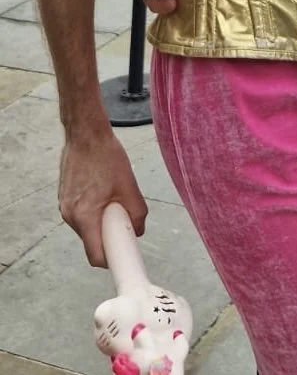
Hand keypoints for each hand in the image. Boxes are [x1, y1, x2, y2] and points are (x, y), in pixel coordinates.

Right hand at [59, 126, 147, 266]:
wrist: (86, 133)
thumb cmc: (107, 157)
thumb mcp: (129, 186)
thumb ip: (136, 213)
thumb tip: (137, 230)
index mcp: (84, 216)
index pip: (95, 255)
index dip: (111, 259)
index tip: (123, 253)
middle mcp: (69, 215)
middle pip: (90, 241)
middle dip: (107, 237)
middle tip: (123, 223)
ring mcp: (63, 205)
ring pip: (85, 227)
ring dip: (99, 222)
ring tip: (112, 201)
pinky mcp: (63, 196)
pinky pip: (80, 214)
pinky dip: (92, 211)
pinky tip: (102, 192)